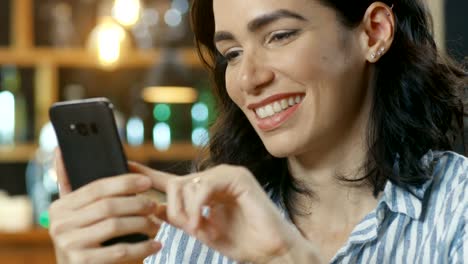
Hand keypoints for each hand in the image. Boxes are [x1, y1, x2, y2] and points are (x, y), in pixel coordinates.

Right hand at [48, 149, 161, 263]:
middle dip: (137, 203)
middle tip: (154, 205)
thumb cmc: (82, 237)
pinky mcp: (82, 262)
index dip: (124, 182)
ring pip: (115, 226)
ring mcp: (69, 244)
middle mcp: (59, 224)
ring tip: (156, 224)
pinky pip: (120, 251)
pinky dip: (142, 248)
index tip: (147, 181)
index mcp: (60, 207)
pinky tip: (155, 244)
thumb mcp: (72, 212)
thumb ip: (69, 183)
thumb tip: (60, 150)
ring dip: (142, 224)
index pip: (96, 188)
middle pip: (108, 206)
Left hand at [130, 162, 321, 262]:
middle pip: (176, 183)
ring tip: (196, 229)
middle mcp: (214, 177)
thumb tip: (154, 207)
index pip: (172, 180)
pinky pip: (204, 187)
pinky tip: (202, 223)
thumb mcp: (202, 229)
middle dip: (173, 207)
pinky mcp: (237, 177)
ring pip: (187, 185)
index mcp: (205, 189)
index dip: (148, 175)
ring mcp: (226, 174)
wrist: (269, 250)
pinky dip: (198, 207)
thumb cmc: (240, 241)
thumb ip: (180, 216)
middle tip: (186, 227)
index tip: (125, 168)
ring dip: (186, 211)